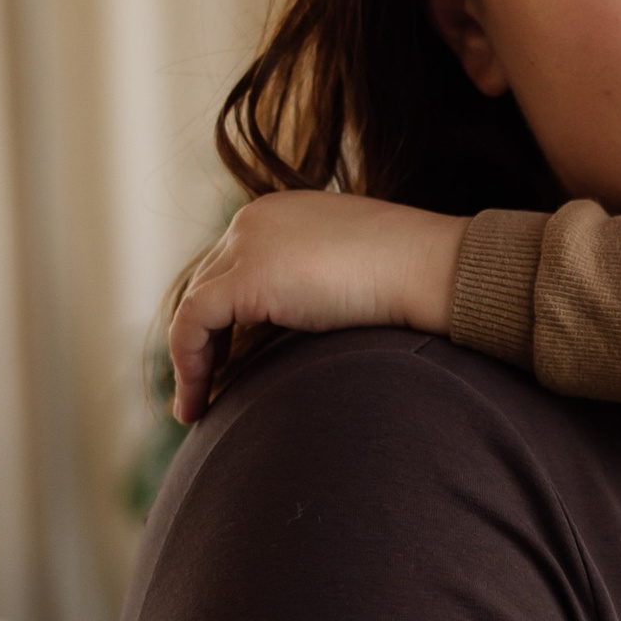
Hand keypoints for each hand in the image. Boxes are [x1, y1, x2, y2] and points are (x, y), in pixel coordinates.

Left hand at [167, 192, 464, 422]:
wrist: (430, 267)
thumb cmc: (412, 274)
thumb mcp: (350, 272)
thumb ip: (317, 286)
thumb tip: (306, 326)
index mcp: (281, 213)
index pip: (233, 266)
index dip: (225, 319)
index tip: (230, 361)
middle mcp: (254, 220)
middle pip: (208, 285)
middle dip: (204, 340)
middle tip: (205, 387)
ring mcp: (247, 243)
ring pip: (195, 307)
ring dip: (192, 360)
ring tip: (196, 407)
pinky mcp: (246, 276)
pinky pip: (193, 324)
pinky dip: (190, 364)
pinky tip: (197, 402)